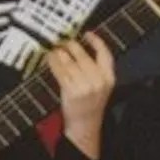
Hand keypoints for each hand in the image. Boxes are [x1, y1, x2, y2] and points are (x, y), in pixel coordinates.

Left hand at [48, 32, 115, 159]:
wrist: (85, 126)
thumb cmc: (91, 106)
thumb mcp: (101, 88)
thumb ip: (96, 70)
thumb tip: (80, 49)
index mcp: (109, 78)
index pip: (105, 54)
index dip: (96, 41)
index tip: (87, 34)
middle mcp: (98, 80)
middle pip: (83, 55)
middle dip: (71, 46)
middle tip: (64, 43)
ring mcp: (84, 85)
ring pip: (69, 61)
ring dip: (59, 53)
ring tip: (55, 51)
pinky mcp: (71, 90)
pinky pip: (59, 69)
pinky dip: (53, 61)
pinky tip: (50, 58)